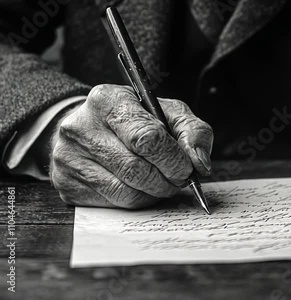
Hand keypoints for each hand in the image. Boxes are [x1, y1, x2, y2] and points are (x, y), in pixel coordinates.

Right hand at [50, 84, 212, 208]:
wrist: (85, 128)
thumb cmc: (133, 120)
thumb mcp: (166, 112)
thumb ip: (192, 131)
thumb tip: (200, 163)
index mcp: (108, 100)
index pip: (147, 138)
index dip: (174, 159)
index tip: (188, 168)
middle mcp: (82, 128)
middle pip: (137, 169)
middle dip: (168, 180)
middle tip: (179, 179)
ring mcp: (70, 159)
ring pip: (127, 192)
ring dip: (155, 194)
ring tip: (162, 182)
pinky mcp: (68, 185)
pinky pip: (114, 204)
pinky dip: (138, 201)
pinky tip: (141, 188)